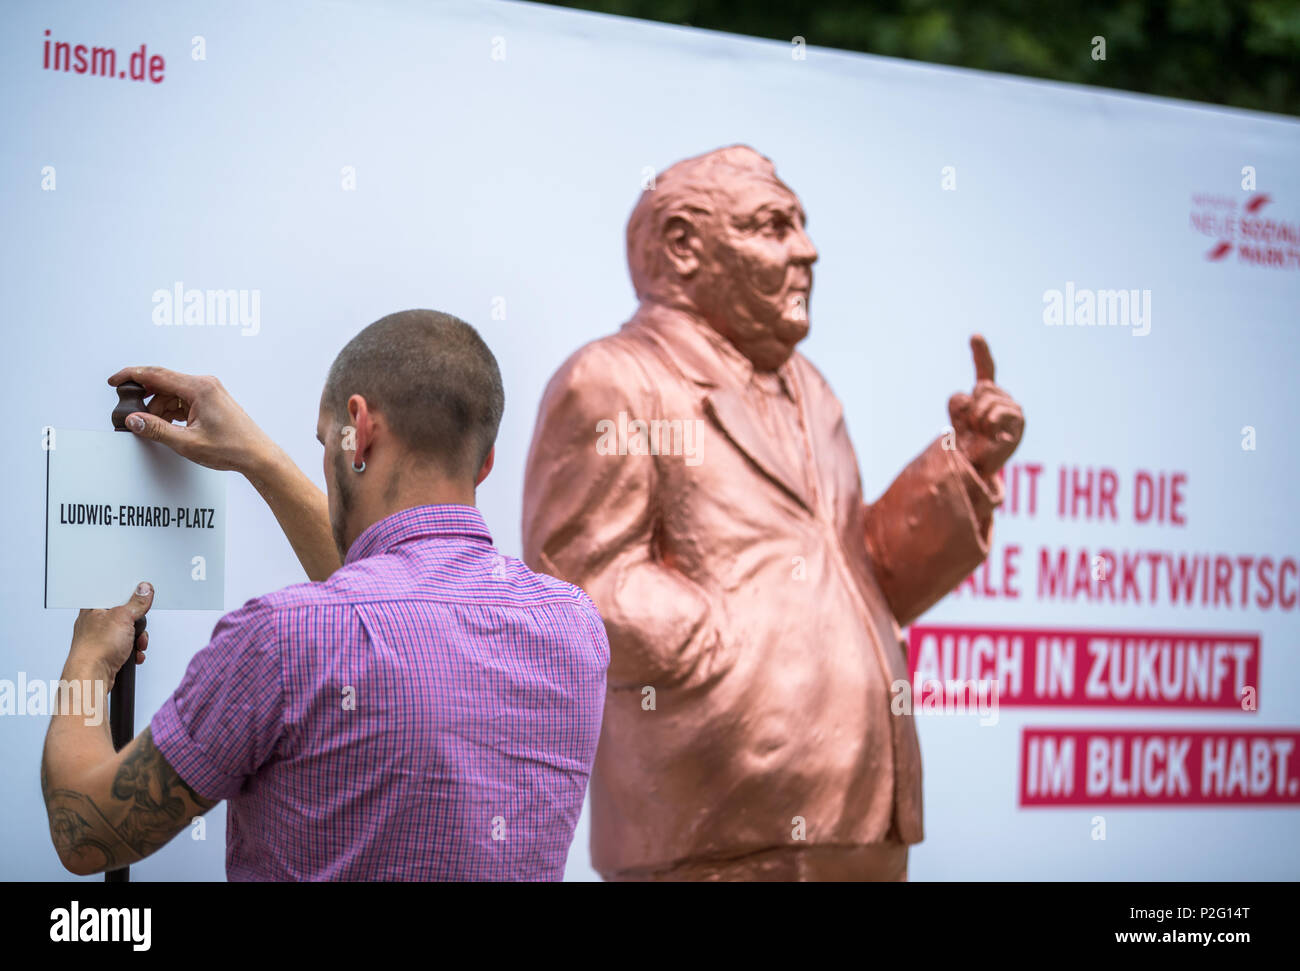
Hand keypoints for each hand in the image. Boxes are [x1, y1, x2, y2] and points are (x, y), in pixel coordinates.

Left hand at [68, 583, 152, 692]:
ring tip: (134, 644)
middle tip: (135, 628)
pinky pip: (126, 647)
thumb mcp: (123, 617)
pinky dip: (132, 651)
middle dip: (137, 624)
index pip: (116, 595)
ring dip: (136, 640)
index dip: (130, 599)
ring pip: (127, 633)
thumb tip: (144, 590)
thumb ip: (136, 602)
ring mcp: (100, 638)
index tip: (140, 602)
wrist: (91, 676)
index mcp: (93, 608)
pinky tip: (131, 654)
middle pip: (126, 615)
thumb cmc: (96, 648)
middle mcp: (95, 622)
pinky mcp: (106, 652)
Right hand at [107, 366, 276, 475]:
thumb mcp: (187, 442)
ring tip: (155, 428)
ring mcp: (209, 392)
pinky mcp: (211, 401)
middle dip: (145, 399)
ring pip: (171, 394)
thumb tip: (133, 420)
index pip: (156, 374)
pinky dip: (171, 412)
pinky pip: (182, 400)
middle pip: (163, 383)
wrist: (257, 455)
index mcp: (199, 388)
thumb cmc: (232, 447)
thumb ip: (156, 430)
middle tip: (132, 414)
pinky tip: (168, 426)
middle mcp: (205, 384)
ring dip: (159, 409)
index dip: (131, 376)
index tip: (114, 381)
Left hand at [947, 335, 1023, 477]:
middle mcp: (1002, 399)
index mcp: (986, 396)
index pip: (985, 370)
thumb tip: (974, 397)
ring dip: (977, 418)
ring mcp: (1012, 409)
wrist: (972, 466)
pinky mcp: (1018, 420)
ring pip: (986, 398)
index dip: (981, 353)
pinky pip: (996, 411)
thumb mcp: (957, 416)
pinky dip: (987, 423)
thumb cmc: (964, 443)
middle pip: (982, 387)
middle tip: (973, 428)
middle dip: (970, 408)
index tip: (975, 336)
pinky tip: (991, 435)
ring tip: (982, 433)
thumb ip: (960, 400)